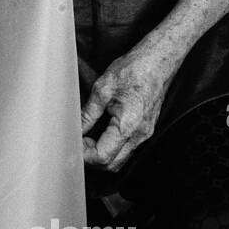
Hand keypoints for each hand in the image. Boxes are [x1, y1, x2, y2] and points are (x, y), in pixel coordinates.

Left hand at [80, 40, 177, 171]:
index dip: (84, 154)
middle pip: (113, 164)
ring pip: (121, 159)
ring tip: (86, 136)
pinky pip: (127, 148)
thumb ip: (88, 113)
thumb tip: (75, 128)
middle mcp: (140, 136)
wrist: (156, 64)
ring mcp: (145, 135)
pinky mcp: (145, 130)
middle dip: (91, 158)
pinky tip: (99, 134)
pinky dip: (111, 147)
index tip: (72, 143)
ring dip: (101, 154)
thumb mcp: (102, 89)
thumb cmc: (133, 71)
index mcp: (128, 126)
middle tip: (77, 141)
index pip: (103, 156)